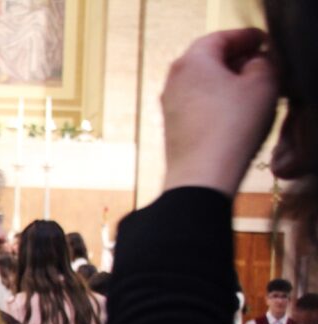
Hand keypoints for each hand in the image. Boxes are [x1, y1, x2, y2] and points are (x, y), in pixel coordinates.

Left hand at [161, 28, 277, 195]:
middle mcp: (174, 78)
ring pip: (203, 83)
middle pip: (210, 59)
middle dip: (236, 61)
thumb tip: (255, 63)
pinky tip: (234, 116)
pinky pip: (198, 105)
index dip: (248, 39)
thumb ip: (263, 63)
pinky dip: (216, 104)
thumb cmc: (229, 130)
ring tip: (251, 94)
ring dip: (227, 84)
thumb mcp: (263, 84)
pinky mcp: (172, 127)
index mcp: (192, 59)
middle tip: (261, 67)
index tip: (263, 44)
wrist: (202, 176)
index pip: (223, 37)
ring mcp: (169, 104)